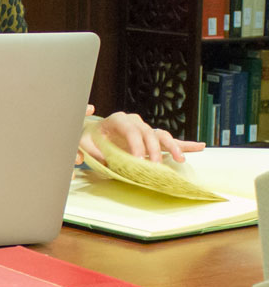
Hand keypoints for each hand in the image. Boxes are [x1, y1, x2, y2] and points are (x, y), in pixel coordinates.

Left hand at [78, 105, 203, 164]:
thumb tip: (98, 160)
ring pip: (162, 135)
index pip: (131, 130)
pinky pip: (171, 141)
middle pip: (149, 133)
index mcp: (118, 120)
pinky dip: (185, 144)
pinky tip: (199, 146)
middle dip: (153, 150)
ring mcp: (145, 130)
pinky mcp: (153, 139)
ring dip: (173, 147)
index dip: (136, 145)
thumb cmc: (89, 138)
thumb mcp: (85, 142)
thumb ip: (92, 151)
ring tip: (180, 159)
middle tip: (155, 166)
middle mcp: (135, 122)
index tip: (138, 160)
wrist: (93, 133)